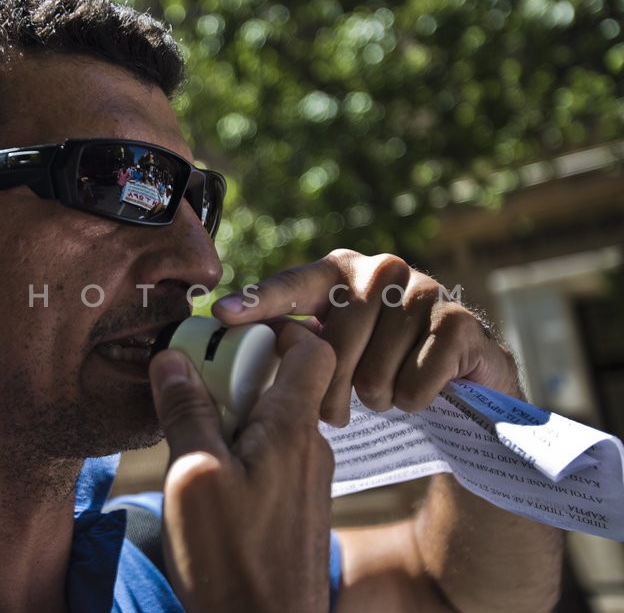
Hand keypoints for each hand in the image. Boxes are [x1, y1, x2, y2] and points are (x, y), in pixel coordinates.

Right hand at [150, 323, 335, 612]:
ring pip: (275, 417)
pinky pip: (273, 451)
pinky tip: (210, 473)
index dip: (273, 329)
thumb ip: (186, 412)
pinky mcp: (296, 503)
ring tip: (193, 435)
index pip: (311, 347)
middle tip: (192, 389)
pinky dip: (243, 445)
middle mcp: (310, 446)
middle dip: (237, 372)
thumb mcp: (193, 475)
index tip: (224, 338)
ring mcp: (307, 477)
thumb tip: (171, 357)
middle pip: (286, 379)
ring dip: (235, 411)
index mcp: (291, 428)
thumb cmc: (230, 559)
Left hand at [212, 250, 519, 425]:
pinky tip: (422, 390)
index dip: (257, 302)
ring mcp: (423, 290)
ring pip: (373, 375)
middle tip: (336, 413)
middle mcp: (379, 270)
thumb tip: (245, 354)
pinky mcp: (459, 321)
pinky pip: (415, 384)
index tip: (222, 314)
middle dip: (330, 395)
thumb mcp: (333, 344)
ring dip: (377, 398)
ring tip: (385, 390)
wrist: (461, 376)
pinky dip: (414, 400)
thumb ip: (297, 342)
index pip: (291, 286)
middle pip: (332, 350)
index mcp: (336, 271)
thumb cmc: (378, 361)